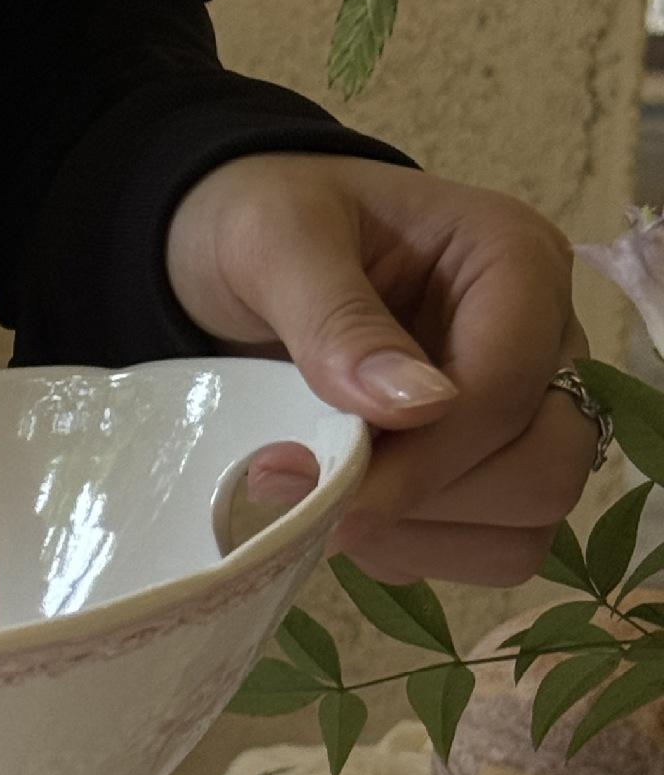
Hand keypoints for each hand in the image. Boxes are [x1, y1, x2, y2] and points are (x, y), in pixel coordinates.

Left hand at [165, 152, 596, 585]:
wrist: (228, 253)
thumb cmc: (257, 226)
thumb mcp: (276, 245)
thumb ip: (338, 320)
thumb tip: (418, 407)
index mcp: (513, 261)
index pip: (507, 389)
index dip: (424, 460)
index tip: (326, 493)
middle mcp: (541, 338)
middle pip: (546, 466)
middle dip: (428, 500)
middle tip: (316, 498)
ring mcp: (521, 406)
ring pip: (527, 521)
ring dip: (419, 535)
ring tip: (321, 503)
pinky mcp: (484, 460)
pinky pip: (486, 546)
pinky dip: (415, 549)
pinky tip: (345, 514)